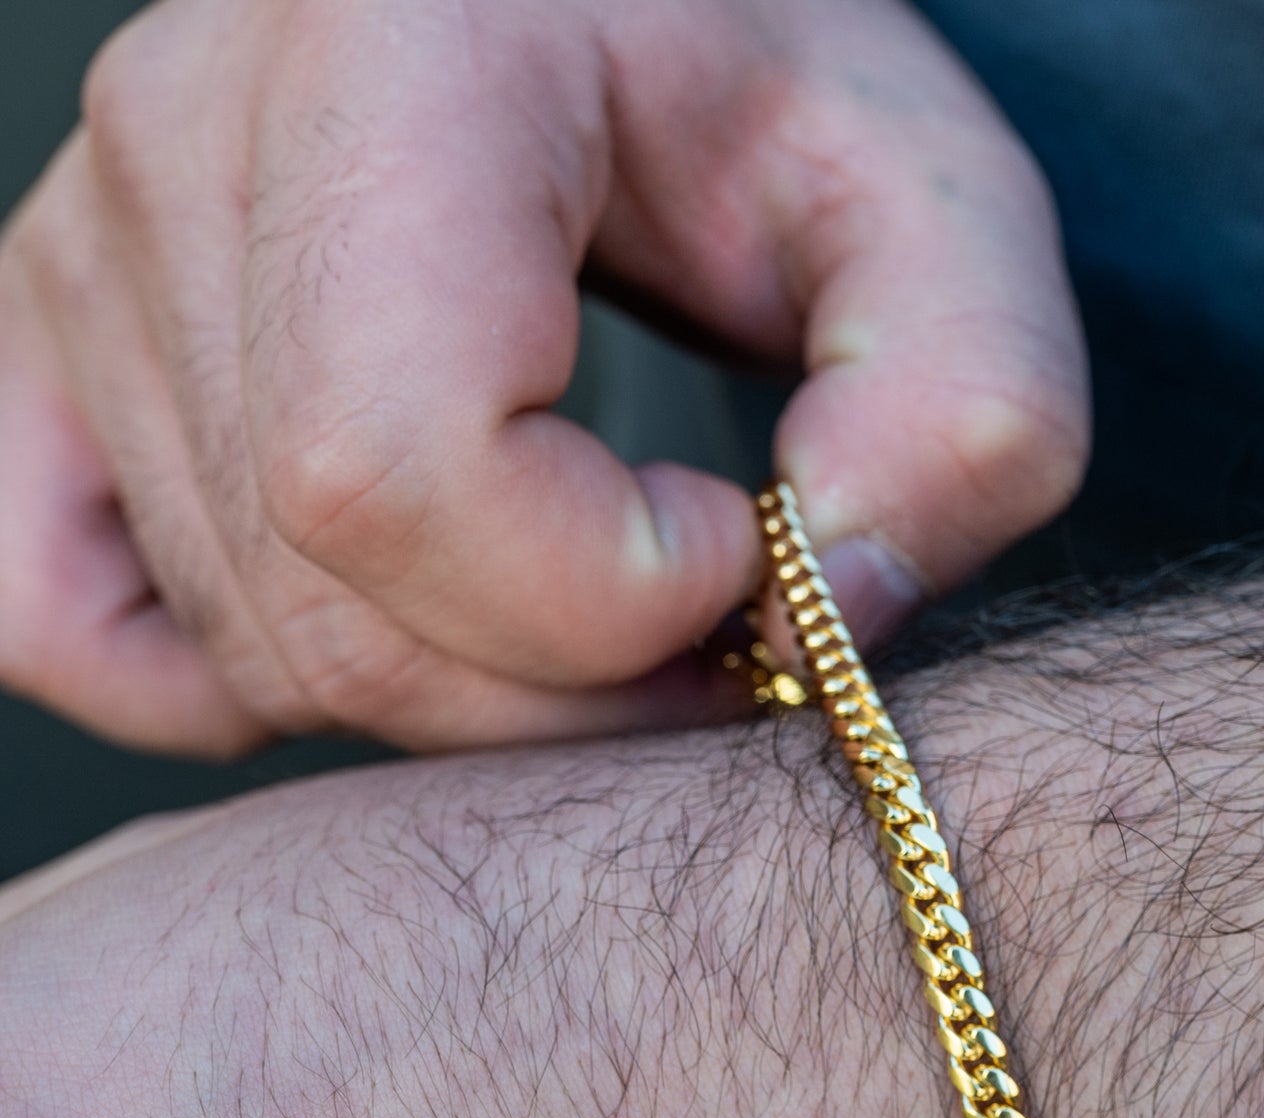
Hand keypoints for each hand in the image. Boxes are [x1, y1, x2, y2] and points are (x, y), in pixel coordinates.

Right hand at [0, 0, 1087, 753]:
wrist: (632, 38)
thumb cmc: (790, 122)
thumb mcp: (949, 234)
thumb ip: (962, 416)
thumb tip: (820, 614)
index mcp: (402, 53)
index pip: (399, 466)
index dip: (602, 596)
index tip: (740, 554)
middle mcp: (191, 126)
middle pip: (323, 592)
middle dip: (557, 694)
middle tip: (698, 634)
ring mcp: (93, 239)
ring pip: (248, 632)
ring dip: (462, 692)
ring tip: (597, 602)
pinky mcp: (55, 342)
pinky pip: (61, 612)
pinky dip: (236, 683)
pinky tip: (396, 624)